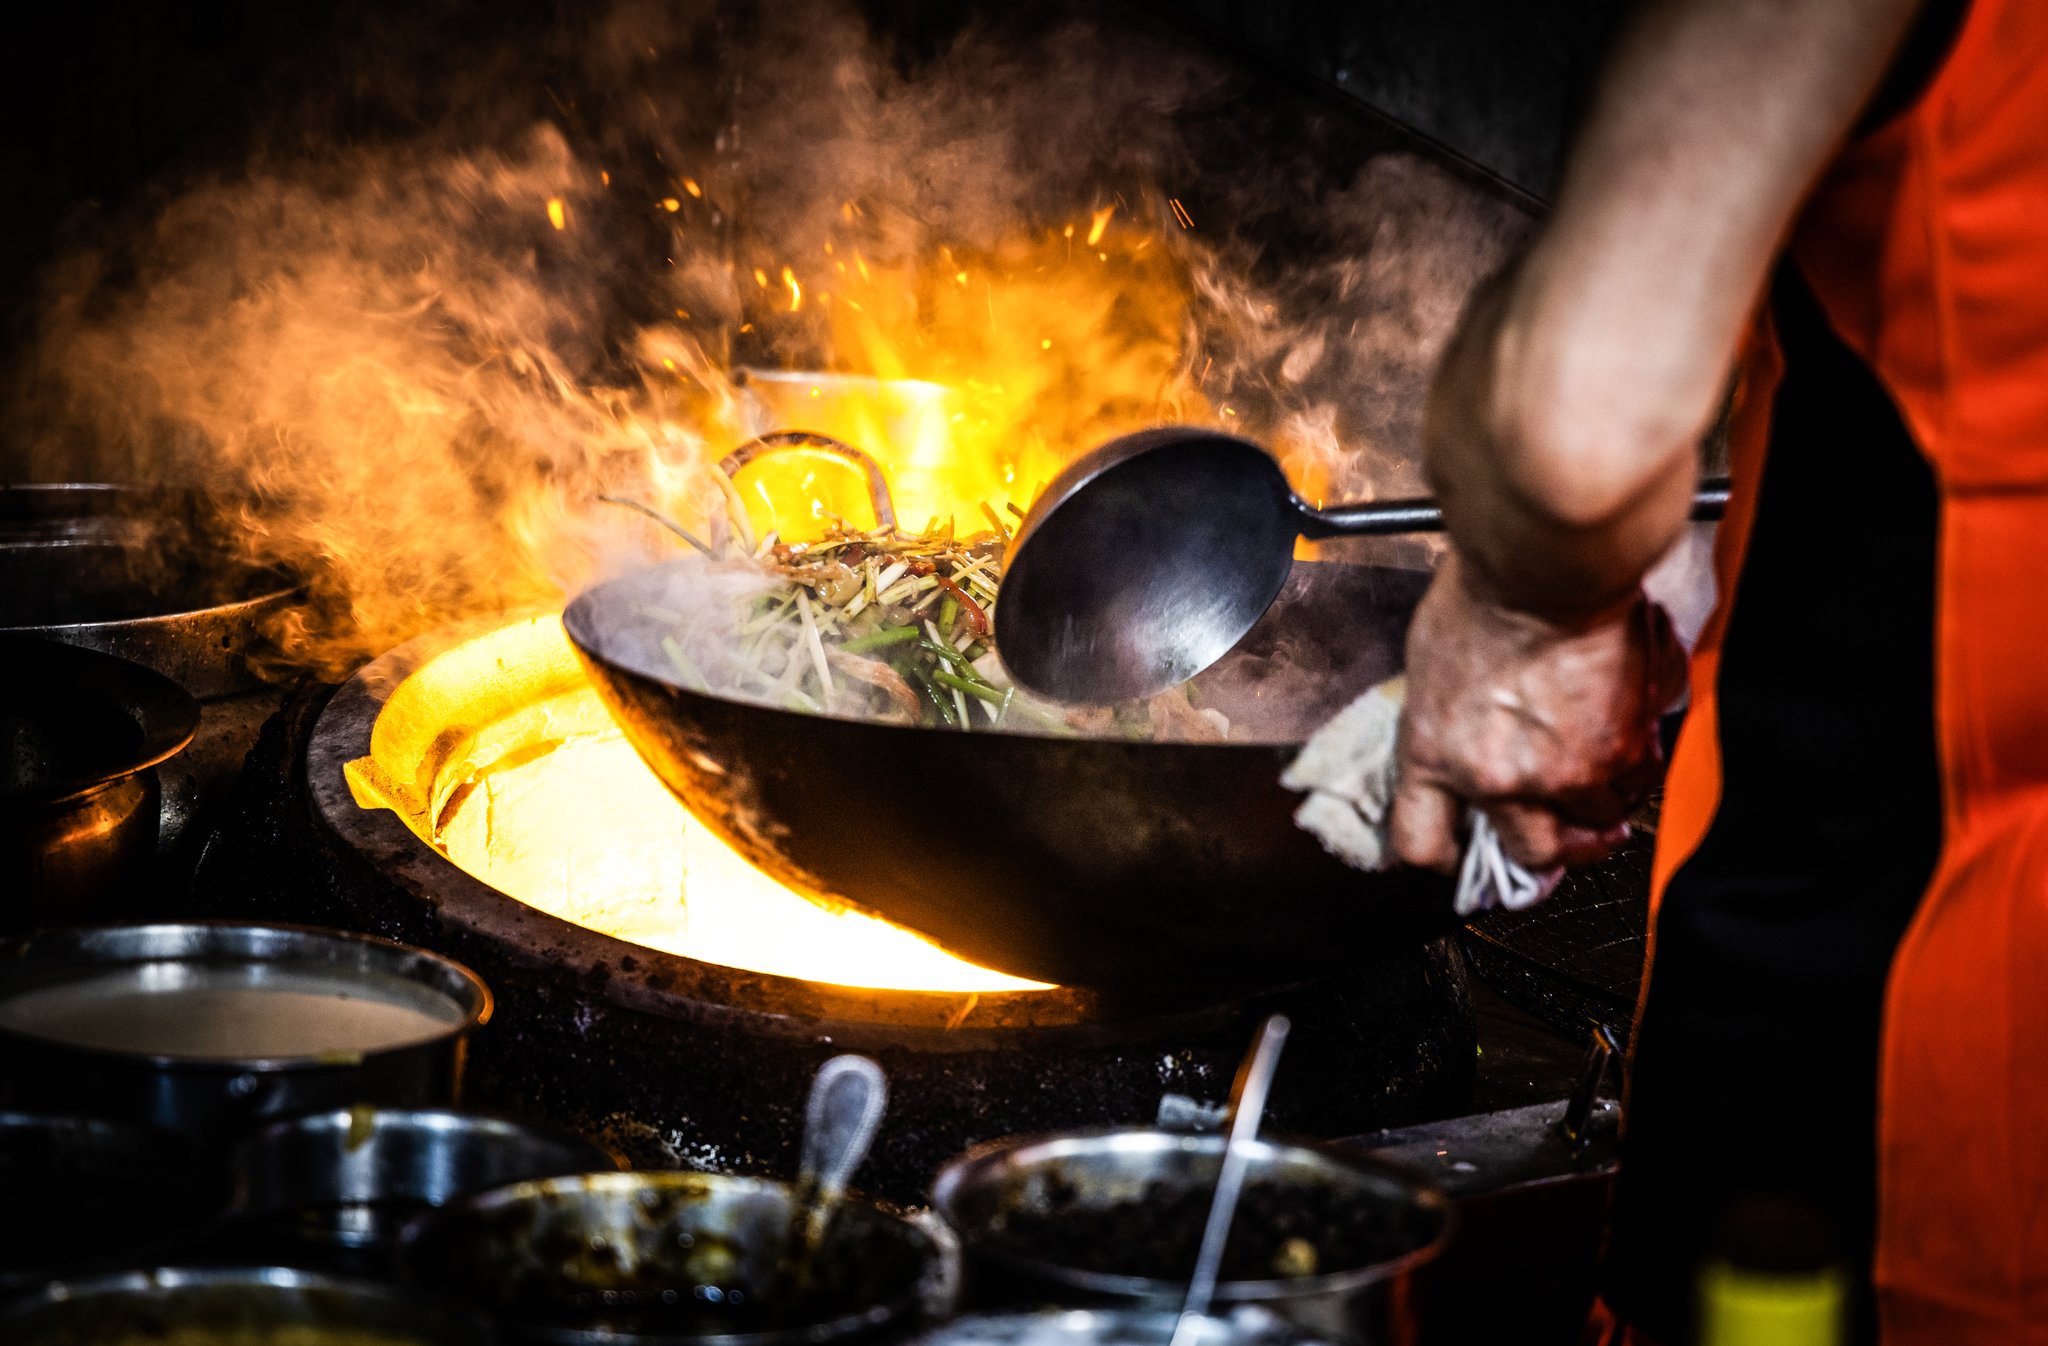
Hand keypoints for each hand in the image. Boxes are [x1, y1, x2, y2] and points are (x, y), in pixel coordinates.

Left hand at [1390, 552, 1686, 872]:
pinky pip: (1636, 782)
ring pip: (1593, 824)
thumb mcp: (1432, 666)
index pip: (1422, 844)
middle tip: (1567, 833)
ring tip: (1603, 775)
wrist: (1544, 570)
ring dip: (1600, 805)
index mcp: (1432, 757)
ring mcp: (1558, 774)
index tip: (1466, 850)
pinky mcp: (1616, 753)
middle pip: (1530, 855)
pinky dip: (1637, 767)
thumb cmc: (1484, 595)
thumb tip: (1468, 736)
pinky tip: (1633, 736)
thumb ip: (1448, 720)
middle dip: (1552, 848)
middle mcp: (1492, 780)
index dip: (1447, 856)